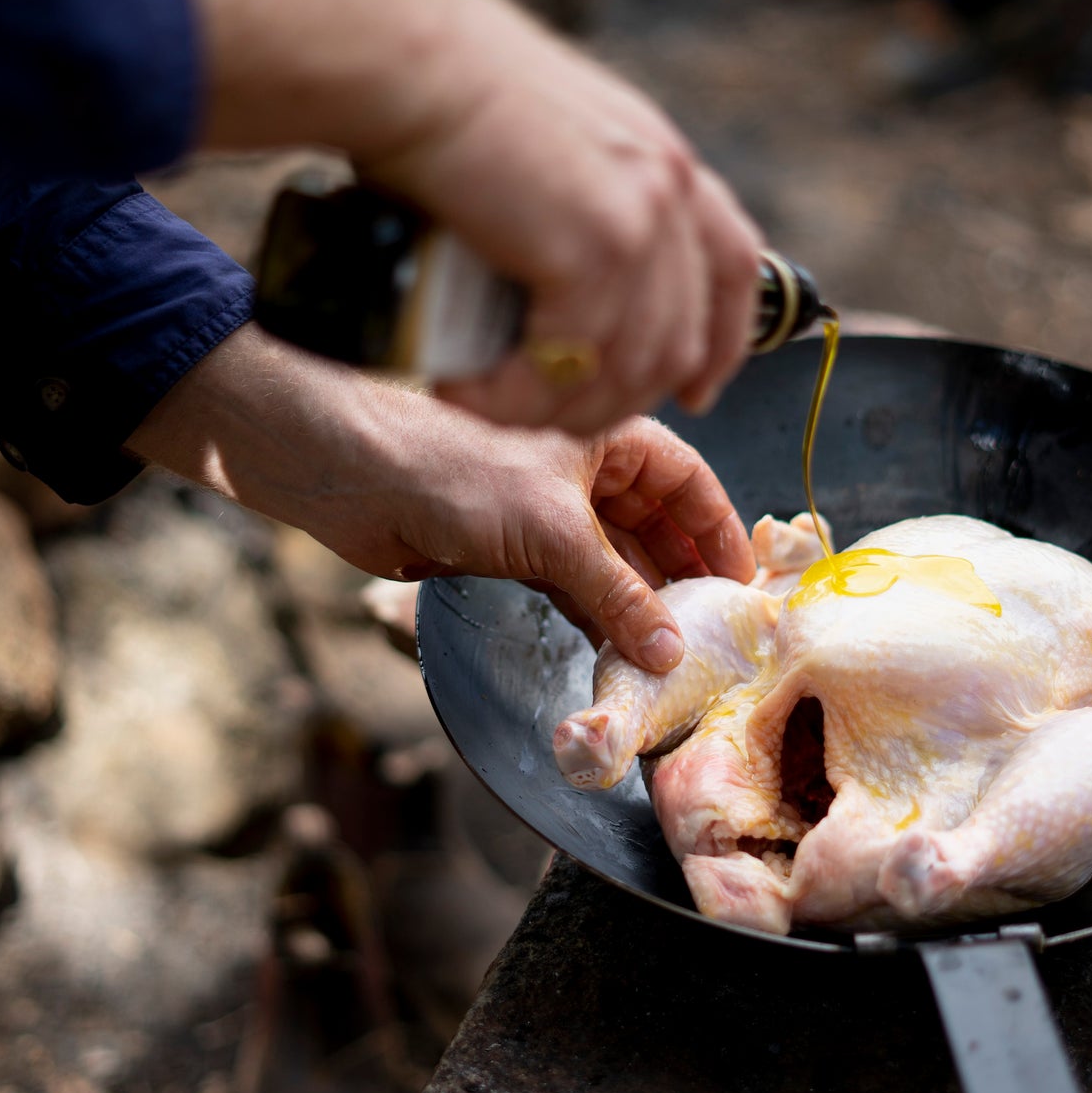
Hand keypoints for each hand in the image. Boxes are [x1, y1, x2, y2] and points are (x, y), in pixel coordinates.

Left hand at [125, 326, 753, 671]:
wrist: (344, 475)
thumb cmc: (451, 464)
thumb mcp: (553, 529)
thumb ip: (617, 593)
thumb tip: (669, 650)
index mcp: (608, 431)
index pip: (689, 482)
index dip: (720, 533)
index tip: (747, 590)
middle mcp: (583, 466)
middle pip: (656, 528)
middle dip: (685, 581)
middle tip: (718, 638)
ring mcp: (545, 509)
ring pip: (614, 563)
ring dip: (641, 609)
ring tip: (677, 661)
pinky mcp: (509, 549)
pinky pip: (572, 589)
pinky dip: (597, 620)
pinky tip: (620, 656)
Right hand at [155, 0, 765, 431]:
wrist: (405, 64)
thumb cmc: (437, 91)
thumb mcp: (539, 140)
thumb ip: (568, 195)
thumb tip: (540, 273)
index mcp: (661, 158)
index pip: (731, 268)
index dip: (721, 344)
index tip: (693, 394)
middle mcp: (668, 188)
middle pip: (677, 341)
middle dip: (611, 400)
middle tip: (539, 416)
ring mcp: (641, 223)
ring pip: (623, 370)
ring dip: (552, 408)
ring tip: (485, 405)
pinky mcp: (595, 254)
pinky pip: (566, 365)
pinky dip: (513, 397)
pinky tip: (466, 393)